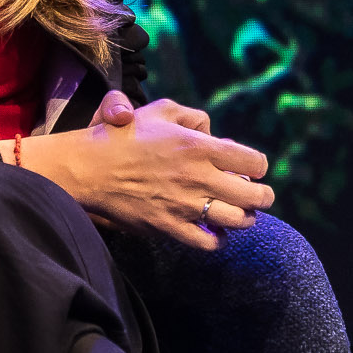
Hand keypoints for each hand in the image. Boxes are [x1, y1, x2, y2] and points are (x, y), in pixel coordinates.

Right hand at [27, 89, 275, 249]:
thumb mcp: (159, 111)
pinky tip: (214, 231)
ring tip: (241, 214)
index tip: (254, 169)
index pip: (253, 162)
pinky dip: (218, 239)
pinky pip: (209, 242)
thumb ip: (192, 116)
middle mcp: (199, 178)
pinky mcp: (170, 227)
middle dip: (263, 196)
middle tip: (261, 196)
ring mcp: (186, 206)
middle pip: (254, 195)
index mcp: (200, 147)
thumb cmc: (123, 135)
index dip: (258, 166)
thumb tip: (211, 131)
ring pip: (238, 221)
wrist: (89, 169)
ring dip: (245, 218)